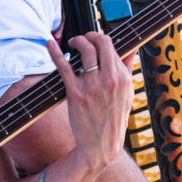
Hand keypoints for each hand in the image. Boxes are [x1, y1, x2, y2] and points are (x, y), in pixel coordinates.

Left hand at [47, 34, 132, 174]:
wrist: (101, 146)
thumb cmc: (113, 119)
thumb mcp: (127, 95)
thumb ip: (127, 70)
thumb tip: (131, 49)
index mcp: (123, 79)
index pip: (112, 46)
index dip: (100, 39)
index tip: (93, 39)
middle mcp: (110, 80)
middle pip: (101, 42)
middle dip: (90, 35)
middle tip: (82, 39)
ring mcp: (92, 87)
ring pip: (85, 50)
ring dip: (77, 41)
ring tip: (71, 43)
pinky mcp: (76, 94)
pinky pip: (64, 67)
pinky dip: (55, 53)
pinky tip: (49, 44)